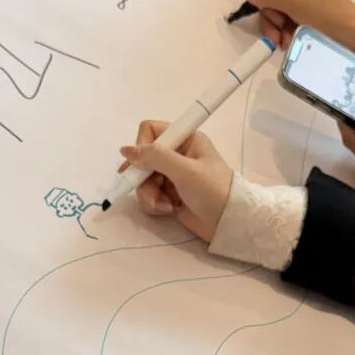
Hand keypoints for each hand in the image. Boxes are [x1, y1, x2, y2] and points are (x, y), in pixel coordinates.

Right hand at [120, 122, 233, 242]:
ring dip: (149, 194)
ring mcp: (172, 175)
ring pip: (143, 179)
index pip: (150, 131)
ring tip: (165, 206)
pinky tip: (169, 210)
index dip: (142, 147)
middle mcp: (177, 154)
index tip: (142, 165)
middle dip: (143, 178)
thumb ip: (155, 157)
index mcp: (185, 139)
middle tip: (152, 191)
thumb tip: (125, 150)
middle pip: (142, 158)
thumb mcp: (185, 170)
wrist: (229, 223)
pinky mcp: (169, 194)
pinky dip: (155, 204)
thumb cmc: (213, 191)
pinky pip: (149, 194)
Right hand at [237, 0, 354, 50]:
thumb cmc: (329, 14)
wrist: (354, 34)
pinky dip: (279, 29)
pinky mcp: (295, 7)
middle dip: (267, 9)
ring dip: (272, 24)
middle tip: (278, 25)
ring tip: (283, 40)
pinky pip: (277, 15)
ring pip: (267, 4)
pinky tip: (286, 40)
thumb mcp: (294, 3)